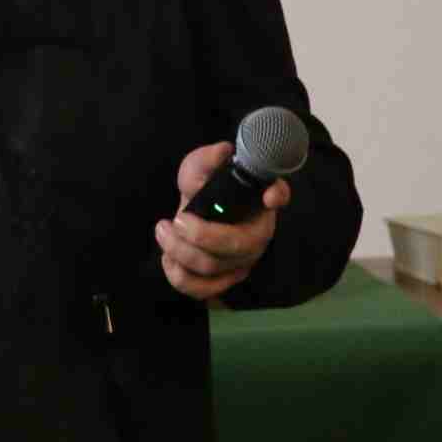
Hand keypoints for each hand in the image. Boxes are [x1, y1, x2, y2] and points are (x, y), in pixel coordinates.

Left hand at [154, 140, 282, 298]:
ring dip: (181, 252)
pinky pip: (202, 290)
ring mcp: (240, 262)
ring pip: (214, 268)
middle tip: (175, 219)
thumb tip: (222, 152)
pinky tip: (167, 258)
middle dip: (200, 236)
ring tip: (162, 230)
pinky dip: (180, 277)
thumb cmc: (202, 188)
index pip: (279, 195)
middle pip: (236, 245)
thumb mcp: (200, 167)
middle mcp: (256, 235)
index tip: (268, 196)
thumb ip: (208, 159)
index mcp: (257, 203)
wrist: (192, 211)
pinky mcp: (220, 281)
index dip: (277, 196)